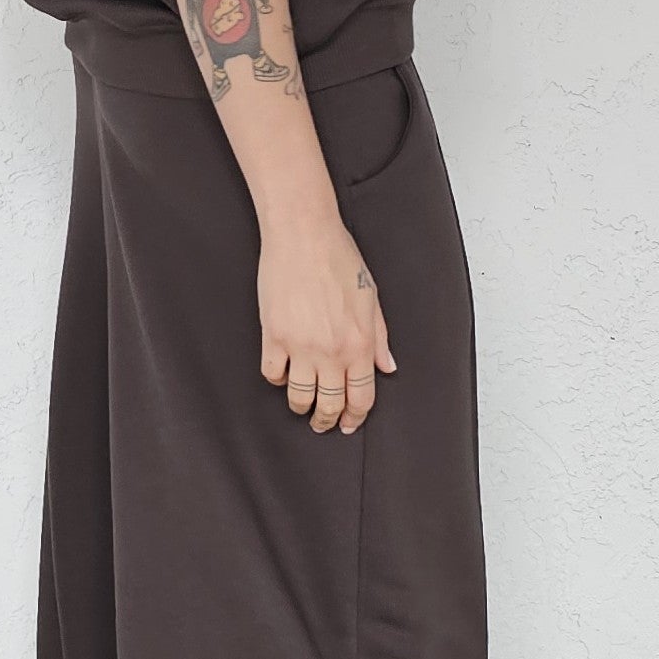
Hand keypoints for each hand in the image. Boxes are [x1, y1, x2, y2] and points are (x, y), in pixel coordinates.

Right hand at [256, 209, 396, 432]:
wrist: (304, 235)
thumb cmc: (338, 258)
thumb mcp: (371, 298)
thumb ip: (380, 337)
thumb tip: (386, 366)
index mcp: (360, 343)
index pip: (361, 397)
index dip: (356, 417)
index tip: (350, 423)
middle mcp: (332, 351)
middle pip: (330, 404)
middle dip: (328, 420)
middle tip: (323, 423)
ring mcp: (301, 346)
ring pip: (299, 397)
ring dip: (301, 407)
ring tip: (302, 406)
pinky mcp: (274, 336)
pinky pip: (272, 373)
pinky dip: (277, 378)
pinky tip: (282, 373)